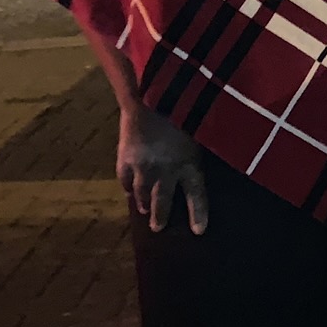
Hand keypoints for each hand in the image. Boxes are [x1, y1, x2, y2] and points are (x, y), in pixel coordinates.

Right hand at [117, 104, 206, 234]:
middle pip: (162, 200)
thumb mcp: (200, 132)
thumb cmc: (184, 109)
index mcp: (189, 163)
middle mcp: (165, 170)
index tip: (199, 232)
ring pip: (142, 193)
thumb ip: (198, 152)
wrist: (150, 94)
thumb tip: (201, 165)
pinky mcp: (125, 159)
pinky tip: (130, 192)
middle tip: (158, 228)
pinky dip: (128, 187)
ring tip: (144, 210)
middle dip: (161, 216)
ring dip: (143, 203)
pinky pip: (125, 180)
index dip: (198, 214)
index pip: (196, 195)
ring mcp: (143, 166)